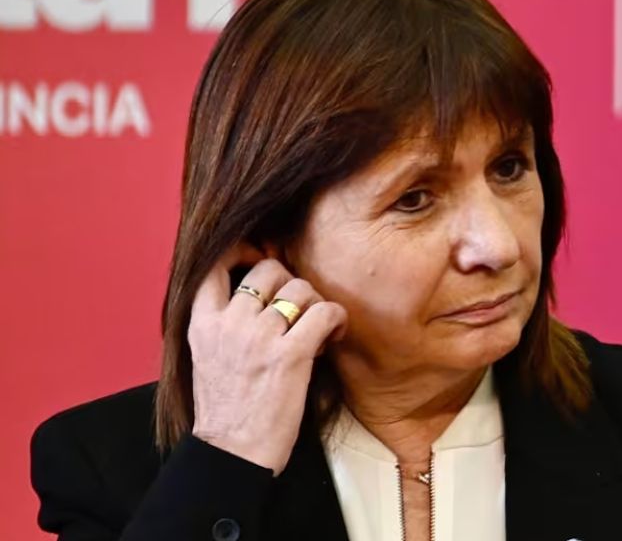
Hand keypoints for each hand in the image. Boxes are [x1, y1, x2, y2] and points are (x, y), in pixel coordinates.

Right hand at [188, 242, 347, 474]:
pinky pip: (324, 312)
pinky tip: (334, 335)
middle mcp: (229, 322)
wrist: (231, 453)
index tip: (259, 259)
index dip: (242, 250)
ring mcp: (259, 337)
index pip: (216, 264)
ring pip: (300, 287)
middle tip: (297, 306)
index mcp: (202, 322)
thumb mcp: (206, 355)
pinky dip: (336, 318)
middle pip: (268, 268)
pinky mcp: (290, 355)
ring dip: (315, 302)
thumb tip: (257, 293)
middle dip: (290, 281)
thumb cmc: (225, 408)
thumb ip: (224, 321)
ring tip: (317, 326)